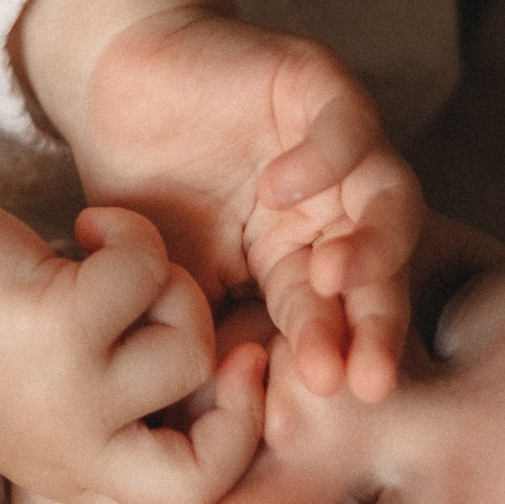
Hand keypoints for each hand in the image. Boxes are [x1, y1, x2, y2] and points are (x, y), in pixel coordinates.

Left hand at [0, 197, 265, 503]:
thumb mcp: (53, 403)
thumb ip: (130, 405)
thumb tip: (242, 358)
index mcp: (80, 472)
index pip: (192, 496)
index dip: (236, 434)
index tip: (230, 367)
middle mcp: (78, 450)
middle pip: (212, 424)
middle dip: (204, 340)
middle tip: (150, 296)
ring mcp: (70, 395)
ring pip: (188, 340)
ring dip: (163, 279)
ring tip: (109, 261)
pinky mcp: (56, 327)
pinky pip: (146, 271)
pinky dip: (128, 234)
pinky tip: (88, 231)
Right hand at [15, 0, 421, 397]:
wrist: (116, 86)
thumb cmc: (143, 187)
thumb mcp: (172, 277)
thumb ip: (205, 334)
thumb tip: (223, 418)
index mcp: (306, 259)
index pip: (336, 317)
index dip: (334, 356)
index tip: (321, 401)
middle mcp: (336, 207)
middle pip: (381, 270)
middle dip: (375, 322)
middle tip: (367, 375)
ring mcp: (337, 146)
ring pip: (388, 199)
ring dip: (372, 246)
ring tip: (337, 279)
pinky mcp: (319, 86)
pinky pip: (345, 125)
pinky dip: (322, 158)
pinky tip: (279, 188)